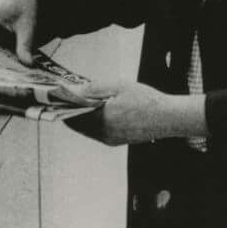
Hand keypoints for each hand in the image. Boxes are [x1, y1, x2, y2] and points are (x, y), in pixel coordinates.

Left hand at [67, 82, 207, 145]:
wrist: (168, 117)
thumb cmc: (146, 99)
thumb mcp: (118, 86)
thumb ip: (94, 88)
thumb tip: (76, 91)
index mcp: (101, 121)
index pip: (73, 117)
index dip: (64, 107)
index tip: (57, 99)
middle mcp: (103, 135)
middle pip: (78, 125)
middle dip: (71, 112)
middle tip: (67, 99)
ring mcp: (111, 140)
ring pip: (88, 130)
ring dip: (83, 118)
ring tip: (81, 103)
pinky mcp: (119, 141)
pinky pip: (99, 133)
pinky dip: (94, 123)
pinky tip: (98, 111)